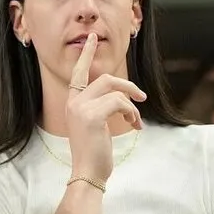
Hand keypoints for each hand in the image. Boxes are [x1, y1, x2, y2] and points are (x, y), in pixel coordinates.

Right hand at [66, 32, 146, 182]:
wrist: (87, 174)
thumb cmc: (94, 156)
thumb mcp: (95, 128)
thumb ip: (100, 109)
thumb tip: (123, 100)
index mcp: (72, 104)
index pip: (78, 74)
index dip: (87, 55)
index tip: (92, 39)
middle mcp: (73, 103)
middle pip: (105, 79)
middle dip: (127, 86)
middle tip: (142, 98)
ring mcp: (81, 108)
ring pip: (115, 90)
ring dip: (131, 105)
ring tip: (135, 121)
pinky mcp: (92, 116)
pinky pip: (119, 102)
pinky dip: (131, 112)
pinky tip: (134, 125)